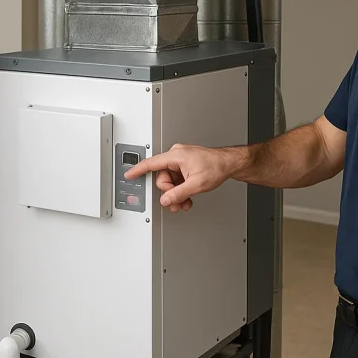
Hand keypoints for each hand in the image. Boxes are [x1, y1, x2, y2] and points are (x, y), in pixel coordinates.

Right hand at [124, 143, 242, 211]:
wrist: (229, 163)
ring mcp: (181, 160)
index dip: (138, 170)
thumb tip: (166, 200)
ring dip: (176, 193)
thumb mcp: (196, 184)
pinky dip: (181, 188)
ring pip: (170, 180)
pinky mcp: (185, 165)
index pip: (151, 163)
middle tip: (178, 201)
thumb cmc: (216, 167)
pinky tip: (188, 195)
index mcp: (176, 155)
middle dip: (170, 192)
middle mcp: (176, 155)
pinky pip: (177, 178)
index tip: (128, 174)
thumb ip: (178, 193)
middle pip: (162, 178)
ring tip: (186, 201)